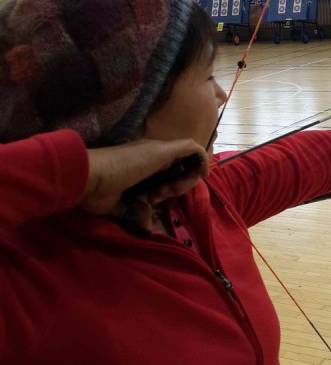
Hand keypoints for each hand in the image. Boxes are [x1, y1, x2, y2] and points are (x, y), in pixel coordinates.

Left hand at [82, 138, 207, 215]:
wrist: (92, 180)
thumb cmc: (127, 163)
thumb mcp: (160, 150)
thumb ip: (187, 149)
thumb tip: (205, 162)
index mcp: (160, 155)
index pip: (186, 164)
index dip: (191, 173)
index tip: (190, 180)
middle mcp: (151, 169)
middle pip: (176, 182)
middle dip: (175, 188)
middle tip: (163, 192)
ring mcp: (140, 187)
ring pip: (162, 199)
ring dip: (160, 201)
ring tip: (148, 200)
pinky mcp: (129, 205)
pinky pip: (146, 214)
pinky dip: (146, 216)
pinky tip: (140, 212)